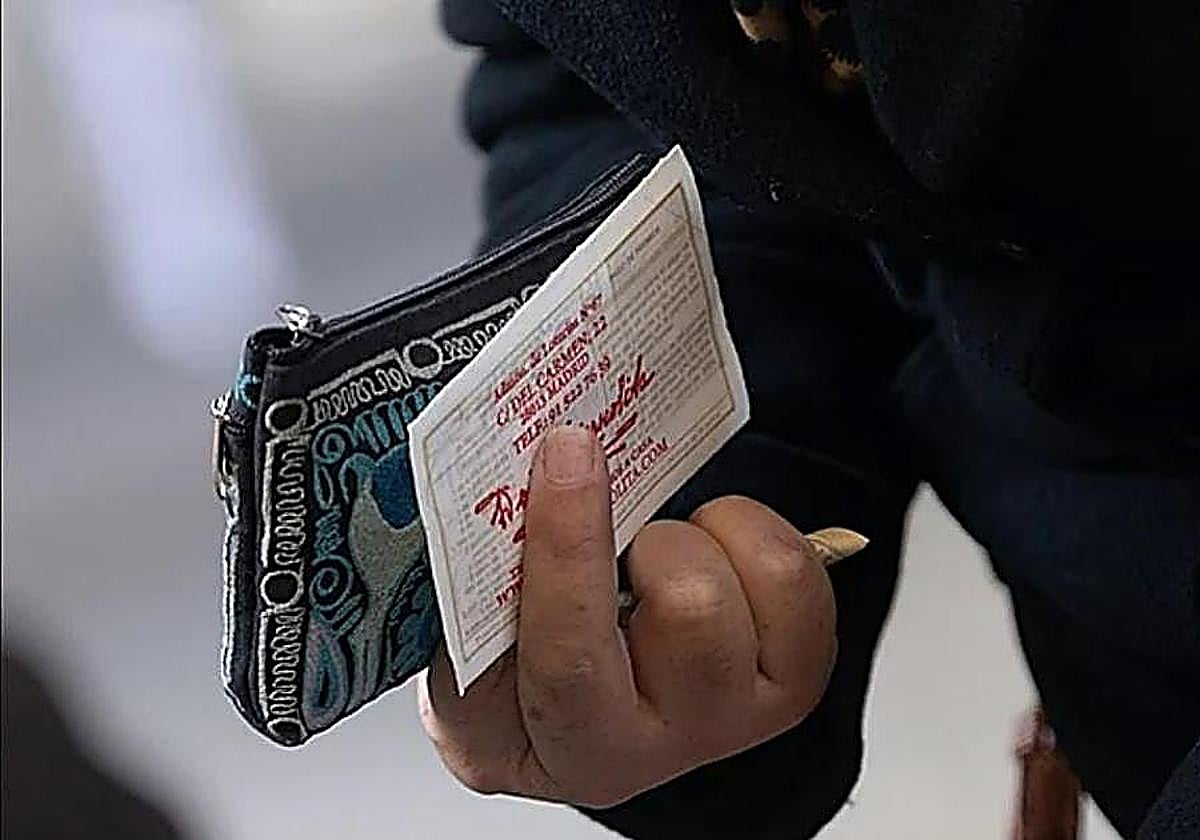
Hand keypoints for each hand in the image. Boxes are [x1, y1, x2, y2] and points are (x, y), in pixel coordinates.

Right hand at [419, 426, 841, 807]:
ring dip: (708, 537)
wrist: (564, 693)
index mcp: (556, 743)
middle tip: (621, 541)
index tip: (566, 451)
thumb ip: (473, 567)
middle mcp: (657, 749)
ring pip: (766, 586)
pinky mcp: (790, 681)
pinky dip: (757, 536)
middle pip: (696, 612)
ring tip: (662, 548)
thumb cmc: (509, 657)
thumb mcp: (460, 625)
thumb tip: (517, 464)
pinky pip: (803, 579)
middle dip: (655, 542)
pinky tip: (712, 549)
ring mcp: (734, 718)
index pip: (574, 659)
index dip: (571, 545)